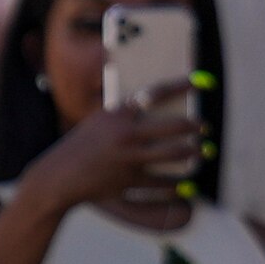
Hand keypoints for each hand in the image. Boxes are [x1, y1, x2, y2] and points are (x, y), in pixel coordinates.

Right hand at [28, 83, 206, 214]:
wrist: (60, 176)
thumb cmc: (81, 145)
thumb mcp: (100, 121)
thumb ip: (126, 114)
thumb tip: (155, 105)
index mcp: (118, 114)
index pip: (156, 93)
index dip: (181, 85)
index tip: (199, 81)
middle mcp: (126, 134)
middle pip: (174, 126)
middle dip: (195, 126)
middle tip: (204, 127)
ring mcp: (129, 159)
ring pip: (174, 154)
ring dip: (193, 152)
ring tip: (201, 151)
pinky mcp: (130, 181)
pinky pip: (162, 182)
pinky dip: (177, 182)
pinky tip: (185, 181)